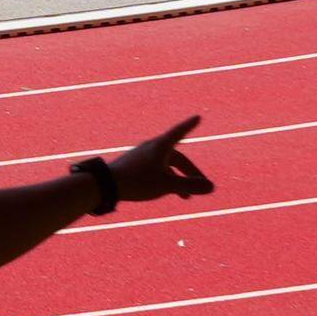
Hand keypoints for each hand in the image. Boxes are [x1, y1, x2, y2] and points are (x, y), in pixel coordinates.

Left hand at [82, 116, 210, 212]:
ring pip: (166, 167)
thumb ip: (190, 186)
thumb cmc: (138, 181)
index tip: (197, 117)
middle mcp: (151, 148)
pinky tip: (167, 193)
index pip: (179, 132)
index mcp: (160, 146)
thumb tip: (211, 187)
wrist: (105, 184)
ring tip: (186, 197)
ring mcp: (142, 157)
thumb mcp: (167, 184)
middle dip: (190, 173)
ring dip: (178, 179)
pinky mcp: (134, 167)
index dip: (189, 126)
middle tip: (201, 186)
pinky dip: (166, 180)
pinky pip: (156, 171)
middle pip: (177, 158)